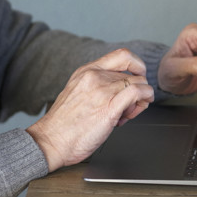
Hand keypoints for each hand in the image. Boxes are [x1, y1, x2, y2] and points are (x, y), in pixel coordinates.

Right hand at [26, 48, 154, 171]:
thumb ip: (96, 85)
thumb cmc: (64, 123)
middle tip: (130, 107)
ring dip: (141, 99)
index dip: (137, 65)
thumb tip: (118, 88)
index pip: (122, 55)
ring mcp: (102, 91)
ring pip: (139, 83)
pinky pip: (138, 93)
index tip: (139, 77)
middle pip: (133, 75)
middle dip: (138, 90)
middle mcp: (95, 77)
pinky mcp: (109, 107)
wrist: (51, 140)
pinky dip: (145, 98)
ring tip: (128, 113)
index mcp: (87, 71)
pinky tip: (136, 110)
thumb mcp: (77, 92)